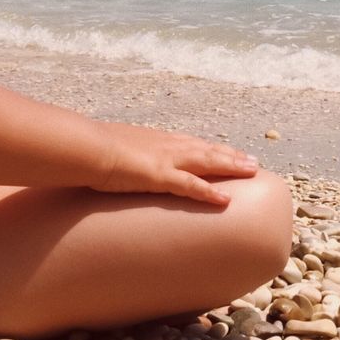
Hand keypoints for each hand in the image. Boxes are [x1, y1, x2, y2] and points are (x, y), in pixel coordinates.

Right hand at [91, 121, 259, 204]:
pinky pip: (190, 186)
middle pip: (207, 149)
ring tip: (252, 171)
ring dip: (231, 166)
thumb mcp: (114, 149)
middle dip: (231, 156)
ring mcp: (166, 159)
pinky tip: (225, 199)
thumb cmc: (93, 149)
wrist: (86, 147)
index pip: (192, 143)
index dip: (213, 148)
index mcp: (157, 139)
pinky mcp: (159, 176)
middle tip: (253, 161)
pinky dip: (208, 192)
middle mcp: (167, 145)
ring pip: (207, 162)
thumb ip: (124, 157)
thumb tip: (120, 165)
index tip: (230, 151)